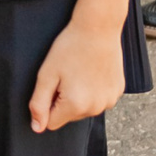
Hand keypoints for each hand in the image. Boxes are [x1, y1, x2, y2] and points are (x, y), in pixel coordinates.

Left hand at [27, 16, 123, 132]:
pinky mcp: (118, 92)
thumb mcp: (47, 74)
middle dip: (64, 100)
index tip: (53, 84)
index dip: (48, 104)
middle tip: (66, 75)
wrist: (98, 27)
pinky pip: (99, 99)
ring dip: (80, 96)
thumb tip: (37, 128)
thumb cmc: (70, 47)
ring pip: (85, 109)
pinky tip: (92, 70)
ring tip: (80, 71)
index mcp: (75, 105)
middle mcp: (96, 108)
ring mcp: (110, 101)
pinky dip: (94, 90)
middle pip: (69, 116)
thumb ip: (38, 104)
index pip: (52, 123)